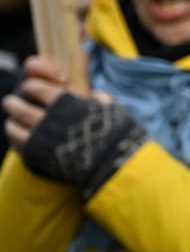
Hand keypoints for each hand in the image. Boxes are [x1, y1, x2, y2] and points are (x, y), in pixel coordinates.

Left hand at [6, 56, 144, 195]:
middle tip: (11, 102)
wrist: (112, 165)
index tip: (30, 87)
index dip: (32, 86)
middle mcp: (48, 120)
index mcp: (65, 104)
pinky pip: (17, 145)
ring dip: (11, 122)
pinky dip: (15, 139)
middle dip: (14, 103)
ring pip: (13, 127)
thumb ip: (99, 100)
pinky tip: (19, 136)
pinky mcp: (37, 157)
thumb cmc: (116, 135)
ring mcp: (40, 140)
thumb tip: (95, 95)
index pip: (37, 88)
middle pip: (20, 108)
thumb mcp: (111, 110)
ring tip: (12, 120)